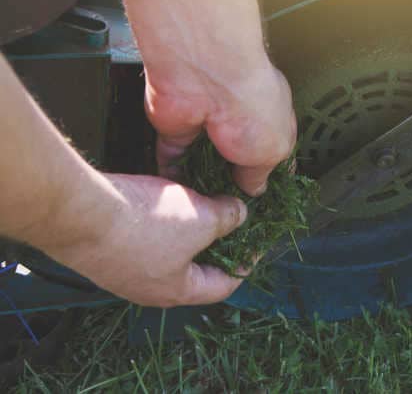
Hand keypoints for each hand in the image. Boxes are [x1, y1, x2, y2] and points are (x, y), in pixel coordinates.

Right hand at [40, 173, 248, 306]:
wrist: (78, 210)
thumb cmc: (142, 223)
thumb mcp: (201, 217)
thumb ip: (228, 217)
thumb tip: (240, 214)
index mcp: (176, 292)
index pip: (223, 285)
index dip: (245, 262)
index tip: (258, 242)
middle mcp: (148, 287)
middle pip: (195, 267)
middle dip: (217, 241)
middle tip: (233, 218)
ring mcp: (123, 268)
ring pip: (170, 248)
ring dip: (189, 226)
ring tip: (205, 200)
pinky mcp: (106, 246)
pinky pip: (145, 235)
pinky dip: (162, 218)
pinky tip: (169, 196)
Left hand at [145, 54, 296, 195]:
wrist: (206, 76)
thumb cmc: (251, 103)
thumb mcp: (273, 151)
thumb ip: (261, 174)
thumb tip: (254, 188)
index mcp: (270, 118)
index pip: (272, 149)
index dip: (269, 173)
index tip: (263, 197)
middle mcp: (238, 118)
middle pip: (235, 157)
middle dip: (233, 181)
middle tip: (232, 207)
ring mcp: (206, 123)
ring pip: (203, 160)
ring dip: (202, 179)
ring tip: (204, 206)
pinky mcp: (176, 128)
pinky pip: (173, 157)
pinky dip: (173, 176)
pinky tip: (177, 193)